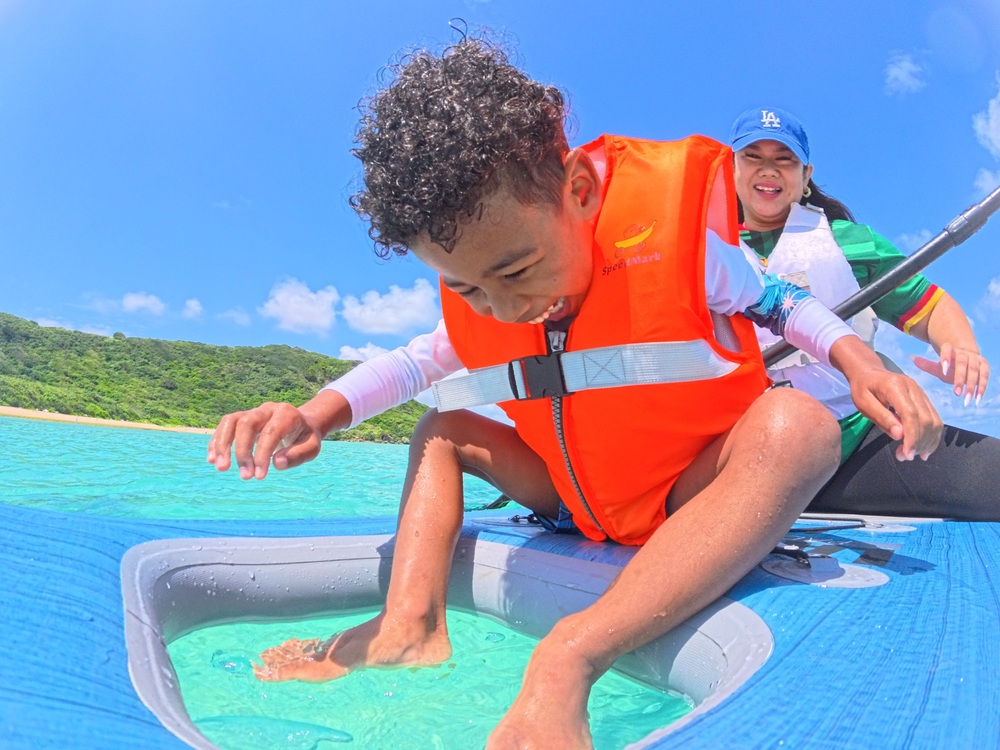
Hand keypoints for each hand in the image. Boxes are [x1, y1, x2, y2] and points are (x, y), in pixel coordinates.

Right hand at [206, 402, 323, 479]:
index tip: (260, 476)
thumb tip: (276, 463)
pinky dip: (217, 441)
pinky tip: (212, 459)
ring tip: (221, 467)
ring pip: (231, 421)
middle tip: (245, 477)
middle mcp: (267, 409)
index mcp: (287, 414)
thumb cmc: (305, 438)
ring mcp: (253, 412)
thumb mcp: (312, 447)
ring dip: (222, 444)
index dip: (262, 454)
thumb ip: (298, 455)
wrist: (301, 423)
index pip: (270, 432)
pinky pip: (225, 425)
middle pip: (247, 423)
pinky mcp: (242, 418)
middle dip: (242, 451)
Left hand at [849, 368, 942, 460]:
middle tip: (904, 457)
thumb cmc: (863, 388)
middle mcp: (914, 388)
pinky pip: (935, 419)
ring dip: (927, 442)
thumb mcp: (863, 403)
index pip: (911, 414)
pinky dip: (932, 436)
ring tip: (912, 455)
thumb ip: (881, 418)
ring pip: (934, 421)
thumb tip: (899, 436)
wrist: (869, 372)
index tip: (906, 454)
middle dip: (918, 442)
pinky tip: (924, 449)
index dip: (912, 437)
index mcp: (896, 387)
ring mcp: (922, 393)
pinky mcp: (925, 399)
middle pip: (926, 419)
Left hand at [911, 343, 989, 405]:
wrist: (967, 358)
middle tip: (956, 393)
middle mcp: (965, 353)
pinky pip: (984, 377)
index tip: (943, 370)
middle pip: (963, 364)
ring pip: (975, 371)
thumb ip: (926, 364)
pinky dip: (982, 388)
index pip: (947, 350)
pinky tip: (977, 400)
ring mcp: (976, 359)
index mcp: (951, 350)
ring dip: (972, 386)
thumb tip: (910, 357)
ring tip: (967, 400)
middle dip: (960, 378)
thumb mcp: (937, 366)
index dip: (946, 358)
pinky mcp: (984, 366)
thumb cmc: (948, 365)